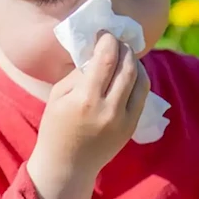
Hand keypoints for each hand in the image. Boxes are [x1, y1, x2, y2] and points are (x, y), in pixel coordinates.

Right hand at [27, 32, 150, 198]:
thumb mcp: (58, 95)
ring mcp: (124, 120)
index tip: (104, 33)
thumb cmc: (56, 127)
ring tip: (125, 54)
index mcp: (86, 100)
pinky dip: (138, 78)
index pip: (106, 59)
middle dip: (124, 48)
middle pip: (127, 66)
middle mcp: (109, 109)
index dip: (108, 40)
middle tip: (116, 40)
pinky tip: (129, 72)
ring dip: (135, 61)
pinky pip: (142, 95)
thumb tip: (98, 53)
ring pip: (141, 80)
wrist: (68, 166)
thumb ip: (79, 73)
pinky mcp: (132, 126)